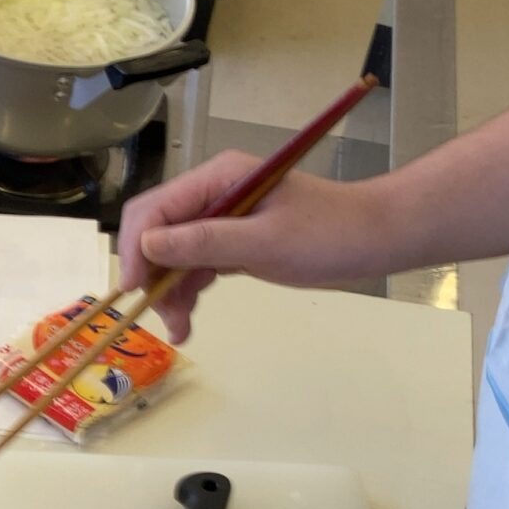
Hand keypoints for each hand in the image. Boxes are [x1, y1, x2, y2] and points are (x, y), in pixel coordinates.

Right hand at [116, 150, 394, 341]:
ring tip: (180, 329)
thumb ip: (205, 242)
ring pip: (171, 255)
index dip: (136, 248)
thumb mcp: (265, 242)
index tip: (134, 290)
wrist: (373, 239)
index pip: (155, 208)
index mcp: (218, 178)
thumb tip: (148, 244)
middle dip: (150, 274)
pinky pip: (195, 266)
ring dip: (168, 291)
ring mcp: (220, 218)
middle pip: (156, 231)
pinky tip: (187, 322)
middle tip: (161, 315)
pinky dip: (187, 293)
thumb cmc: (327, 234)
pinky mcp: (231, 242)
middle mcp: (212, 193)